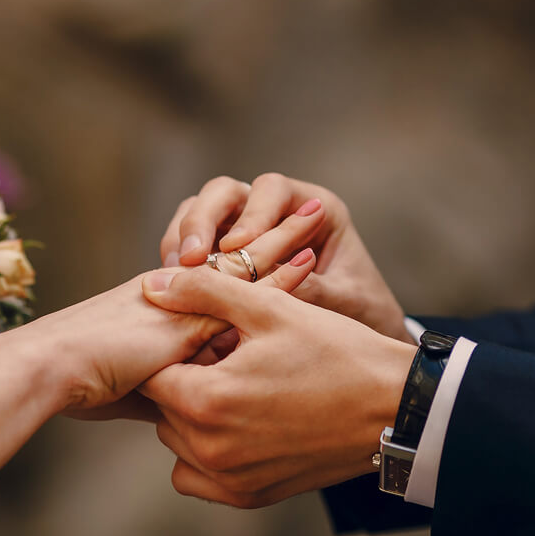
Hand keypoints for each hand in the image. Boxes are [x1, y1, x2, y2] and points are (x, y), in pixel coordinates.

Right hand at [47, 200, 326, 416]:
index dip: (251, 265)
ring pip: (244, 261)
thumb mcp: (138, 389)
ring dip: (282, 239)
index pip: (217, 280)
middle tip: (310, 214)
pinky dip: (279, 274)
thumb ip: (170, 389)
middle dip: (272, 237)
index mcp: (163, 306)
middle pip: (235, 260)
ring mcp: (185, 296)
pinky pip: (244, 286)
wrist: (53, 371)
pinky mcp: (191, 308)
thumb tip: (187, 413)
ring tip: (317, 216)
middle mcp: (177, 292)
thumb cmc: (81, 382)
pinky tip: (310, 259)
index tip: (285, 251)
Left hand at [139, 267, 416, 507]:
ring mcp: (229, 479)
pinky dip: (207, 454)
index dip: (177, 349)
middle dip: (186, 381)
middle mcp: (210, 449)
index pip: (153, 373)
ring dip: (194, 417)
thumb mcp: (270, 308)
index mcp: (206, 400)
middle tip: (231, 360)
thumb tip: (152, 286)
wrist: (395, 408)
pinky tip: (242, 424)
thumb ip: (203, 292)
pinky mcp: (250, 497)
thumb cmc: (337, 352)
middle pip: (163, 409)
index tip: (211, 338)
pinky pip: (198, 478)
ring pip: (177, 442)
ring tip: (241, 389)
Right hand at [159, 173, 414, 343]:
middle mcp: (274, 210)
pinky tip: (173, 287)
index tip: (236, 247)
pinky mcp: (220, 254)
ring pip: (199, 212)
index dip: (251, 215)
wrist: (358, 344)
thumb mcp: (345, 301)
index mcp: (313, 207)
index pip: (272, 190)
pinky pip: (189, 243)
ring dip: (182, 238)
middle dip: (202, 220)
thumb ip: (312, 289)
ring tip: (174, 273)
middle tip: (190, 259)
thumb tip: (267, 285)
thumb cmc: (361, 312)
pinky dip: (177, 260)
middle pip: (225, 193)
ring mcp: (243, 228)